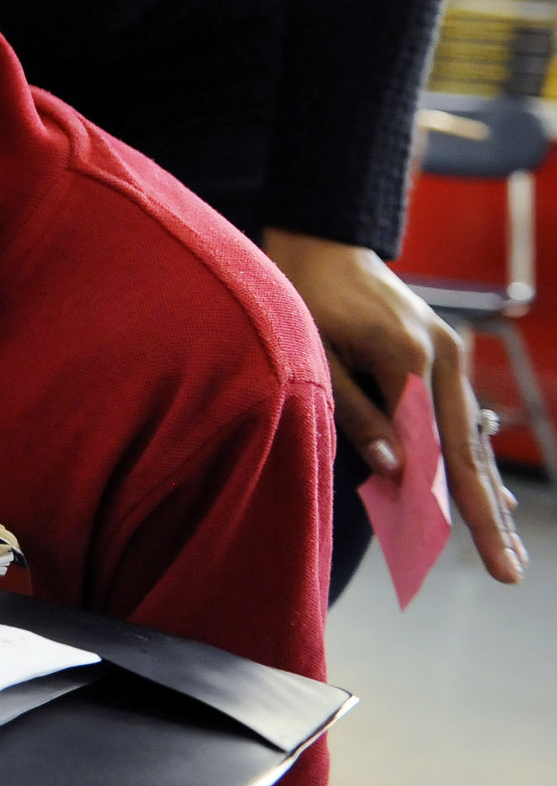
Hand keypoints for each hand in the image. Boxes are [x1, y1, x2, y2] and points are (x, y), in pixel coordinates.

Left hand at [263, 228, 525, 582]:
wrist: (324, 240)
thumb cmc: (303, 295)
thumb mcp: (314, 352)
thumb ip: (354, 411)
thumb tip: (397, 470)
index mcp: (410, 358)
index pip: (432, 448)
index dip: (443, 505)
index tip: (459, 551)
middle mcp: (446, 358)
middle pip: (466, 452)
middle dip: (486, 518)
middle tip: (511, 574)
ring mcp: (453, 356)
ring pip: (470, 441)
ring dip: (488, 500)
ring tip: (509, 555)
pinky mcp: (446, 357)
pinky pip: (462, 423)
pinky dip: (473, 466)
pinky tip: (495, 505)